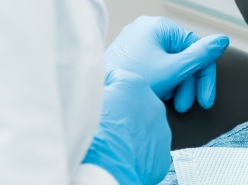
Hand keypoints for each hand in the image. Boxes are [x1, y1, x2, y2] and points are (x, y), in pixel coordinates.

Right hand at [83, 68, 171, 184]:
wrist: (106, 171)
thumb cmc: (93, 135)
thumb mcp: (85, 98)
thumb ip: (94, 85)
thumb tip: (93, 83)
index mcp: (135, 85)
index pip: (116, 78)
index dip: (101, 89)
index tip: (93, 99)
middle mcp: (154, 105)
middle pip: (133, 102)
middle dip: (119, 109)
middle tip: (102, 123)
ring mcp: (161, 130)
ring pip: (143, 125)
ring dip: (130, 130)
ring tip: (111, 141)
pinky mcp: (162, 153)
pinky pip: (148, 147)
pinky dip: (137, 150)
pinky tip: (122, 154)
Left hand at [105, 16, 227, 112]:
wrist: (99, 95)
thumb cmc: (133, 79)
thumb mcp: (173, 70)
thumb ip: (201, 56)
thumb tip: (223, 40)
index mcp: (159, 26)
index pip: (196, 49)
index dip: (204, 77)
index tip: (206, 100)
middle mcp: (146, 28)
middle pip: (182, 57)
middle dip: (185, 84)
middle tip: (183, 106)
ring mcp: (135, 40)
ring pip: (169, 62)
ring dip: (174, 85)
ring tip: (166, 101)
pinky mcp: (128, 53)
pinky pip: (154, 65)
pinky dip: (161, 81)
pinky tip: (156, 95)